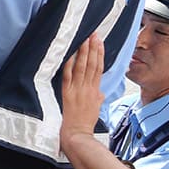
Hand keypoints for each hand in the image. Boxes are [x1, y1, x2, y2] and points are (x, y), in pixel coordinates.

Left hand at [60, 33, 105, 152]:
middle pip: (92, 64)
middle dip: (93, 48)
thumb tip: (101, 92)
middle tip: (94, 34)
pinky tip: (70, 55)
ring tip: (84, 39)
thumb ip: (98, 97)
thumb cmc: (86, 122)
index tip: (100, 42)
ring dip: (83, 53)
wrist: (78, 134)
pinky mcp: (67, 94)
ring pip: (82, 68)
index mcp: (95, 90)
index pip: (99, 68)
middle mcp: (88, 88)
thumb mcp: (96, 108)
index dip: (100, 54)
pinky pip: (68, 76)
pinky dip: (69, 65)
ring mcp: (78, 90)